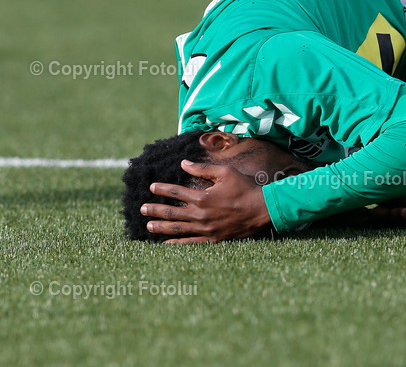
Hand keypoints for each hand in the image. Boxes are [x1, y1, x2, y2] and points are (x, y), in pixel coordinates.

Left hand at [140, 160, 271, 243]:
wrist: (262, 210)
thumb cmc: (245, 188)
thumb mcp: (225, 173)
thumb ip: (203, 168)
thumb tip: (184, 163)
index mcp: (202, 197)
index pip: (176, 192)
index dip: (162, 189)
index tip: (152, 187)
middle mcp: (200, 214)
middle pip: (171, 212)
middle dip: (154, 209)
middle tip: (142, 208)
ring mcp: (205, 229)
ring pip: (177, 228)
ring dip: (161, 226)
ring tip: (148, 225)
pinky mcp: (212, 239)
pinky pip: (190, 243)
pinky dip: (176, 243)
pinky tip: (166, 243)